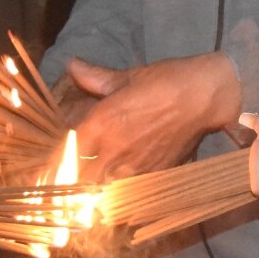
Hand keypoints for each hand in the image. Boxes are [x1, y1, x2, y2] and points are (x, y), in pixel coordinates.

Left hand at [63, 52, 243, 179]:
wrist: (205, 96)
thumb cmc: (165, 81)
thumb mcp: (128, 76)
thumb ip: (95, 77)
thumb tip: (72, 65)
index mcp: (101, 122)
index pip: (66, 152)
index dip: (58, 159)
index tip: (53, 163)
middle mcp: (113, 148)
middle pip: (81, 177)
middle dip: (74, 179)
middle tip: (71, 178)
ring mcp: (134, 166)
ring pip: (103, 188)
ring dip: (96, 188)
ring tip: (93, 188)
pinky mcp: (154, 175)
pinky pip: (129, 191)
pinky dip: (122, 192)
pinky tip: (120, 189)